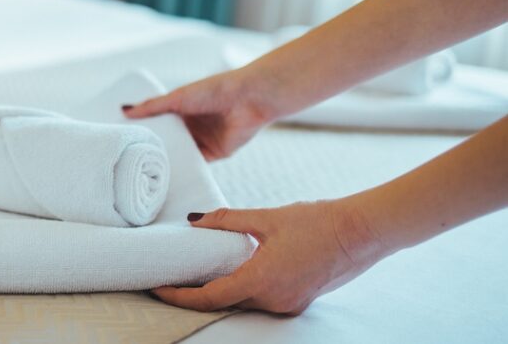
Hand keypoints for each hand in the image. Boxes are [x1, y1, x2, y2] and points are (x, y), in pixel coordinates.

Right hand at [122, 69, 276, 160]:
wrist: (248, 99)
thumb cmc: (213, 90)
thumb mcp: (177, 97)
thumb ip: (152, 106)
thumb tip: (124, 110)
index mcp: (182, 109)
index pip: (158, 123)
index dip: (143, 131)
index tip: (124, 140)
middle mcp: (191, 125)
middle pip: (169, 140)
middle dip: (154, 149)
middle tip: (129, 161)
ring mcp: (202, 140)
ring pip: (181, 154)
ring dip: (169, 161)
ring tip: (144, 173)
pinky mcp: (214, 153)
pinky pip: (196, 164)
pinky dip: (185, 169)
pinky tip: (169, 178)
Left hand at [152, 199, 388, 314]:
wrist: (363, 231)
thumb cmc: (318, 221)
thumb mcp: (267, 217)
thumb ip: (228, 220)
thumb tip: (194, 220)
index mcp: (261, 281)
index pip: (209, 298)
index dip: (179, 297)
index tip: (158, 289)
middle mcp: (274, 300)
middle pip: (223, 302)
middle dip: (195, 293)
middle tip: (170, 277)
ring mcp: (288, 304)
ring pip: (243, 301)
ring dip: (220, 290)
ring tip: (195, 271)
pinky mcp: (298, 300)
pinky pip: (261, 299)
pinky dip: (243, 288)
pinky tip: (232, 270)